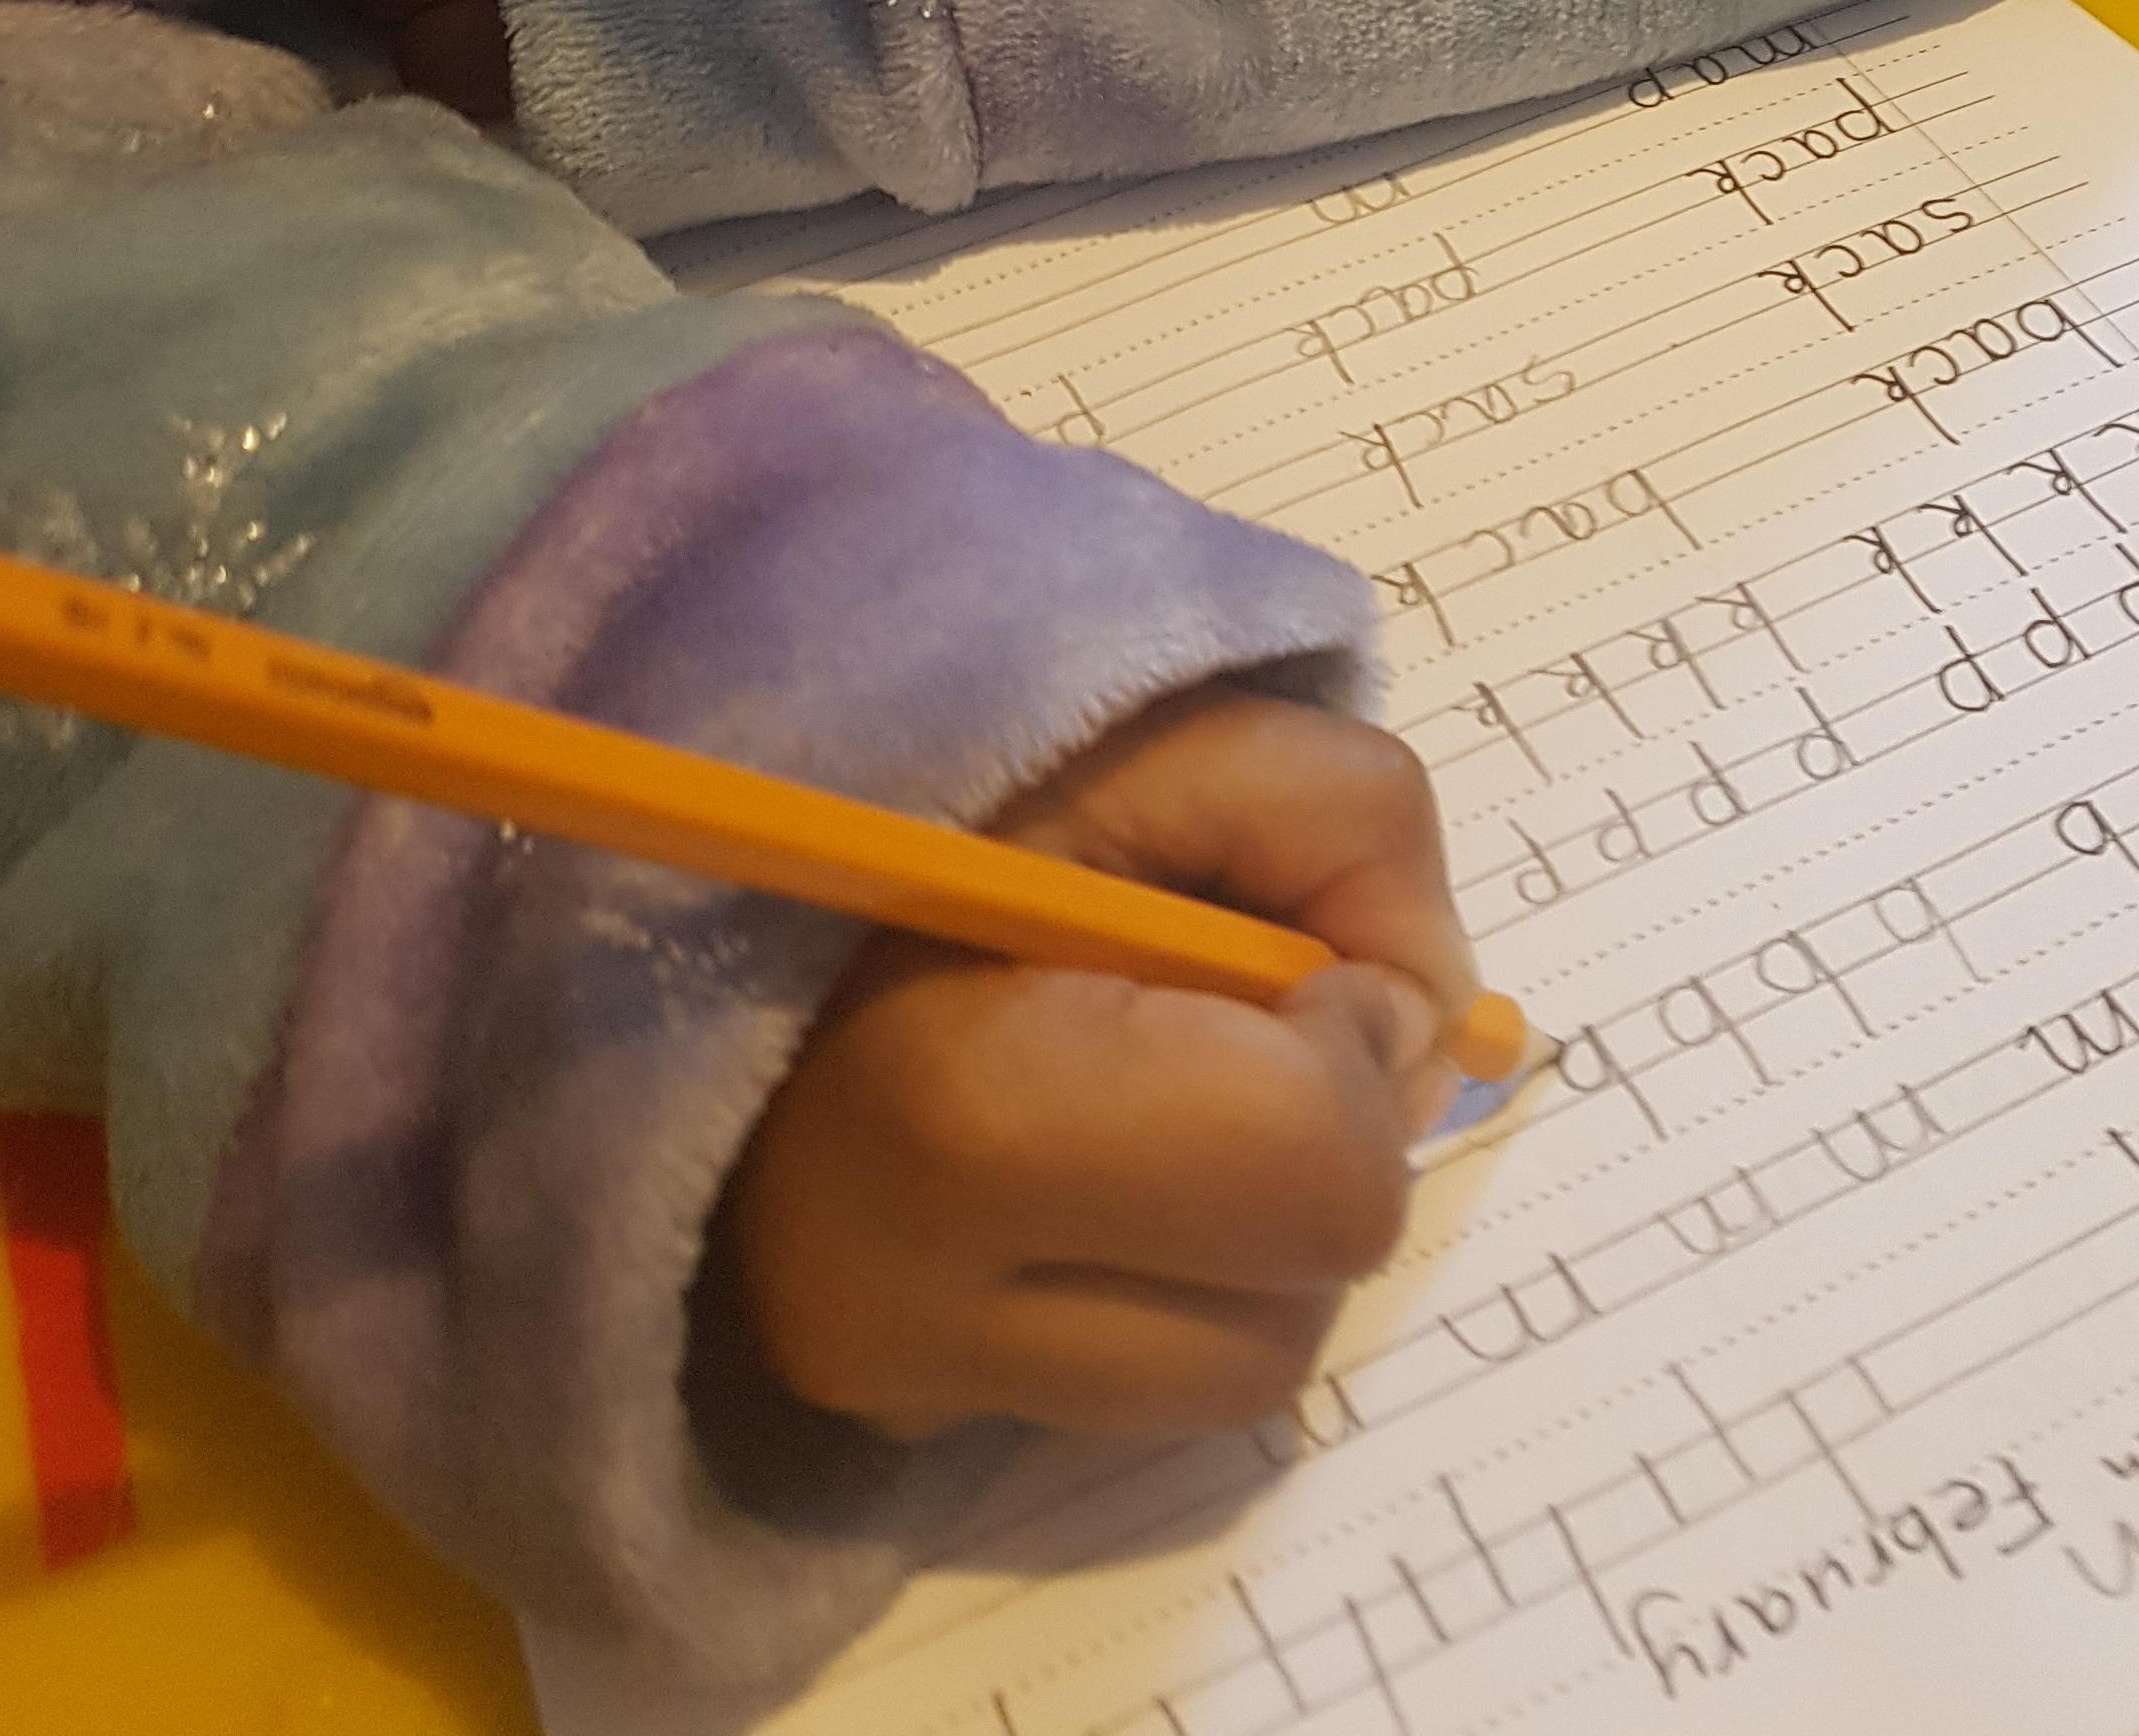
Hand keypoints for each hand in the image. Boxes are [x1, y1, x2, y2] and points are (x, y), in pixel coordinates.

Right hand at [728, 687, 1480, 1442]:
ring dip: (1266, 1221)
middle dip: (1325, 1144)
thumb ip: (1353, 830)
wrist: (711, 867)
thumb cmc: (954, 778)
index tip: (1280, 956)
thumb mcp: (1170, 728)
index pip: (1317, 1172)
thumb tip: (1427, 1023)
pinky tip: (1102, 1151)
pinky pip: (1150, 1388)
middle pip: (1302, 1300)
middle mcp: (918, 1304)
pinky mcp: (904, 1411)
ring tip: (1166, 1076)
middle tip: (1243, 1014)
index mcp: (971, 1116)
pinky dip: (1180, 1273)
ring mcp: (902, 1376)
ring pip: (1244, 1370)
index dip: (1349, 1039)